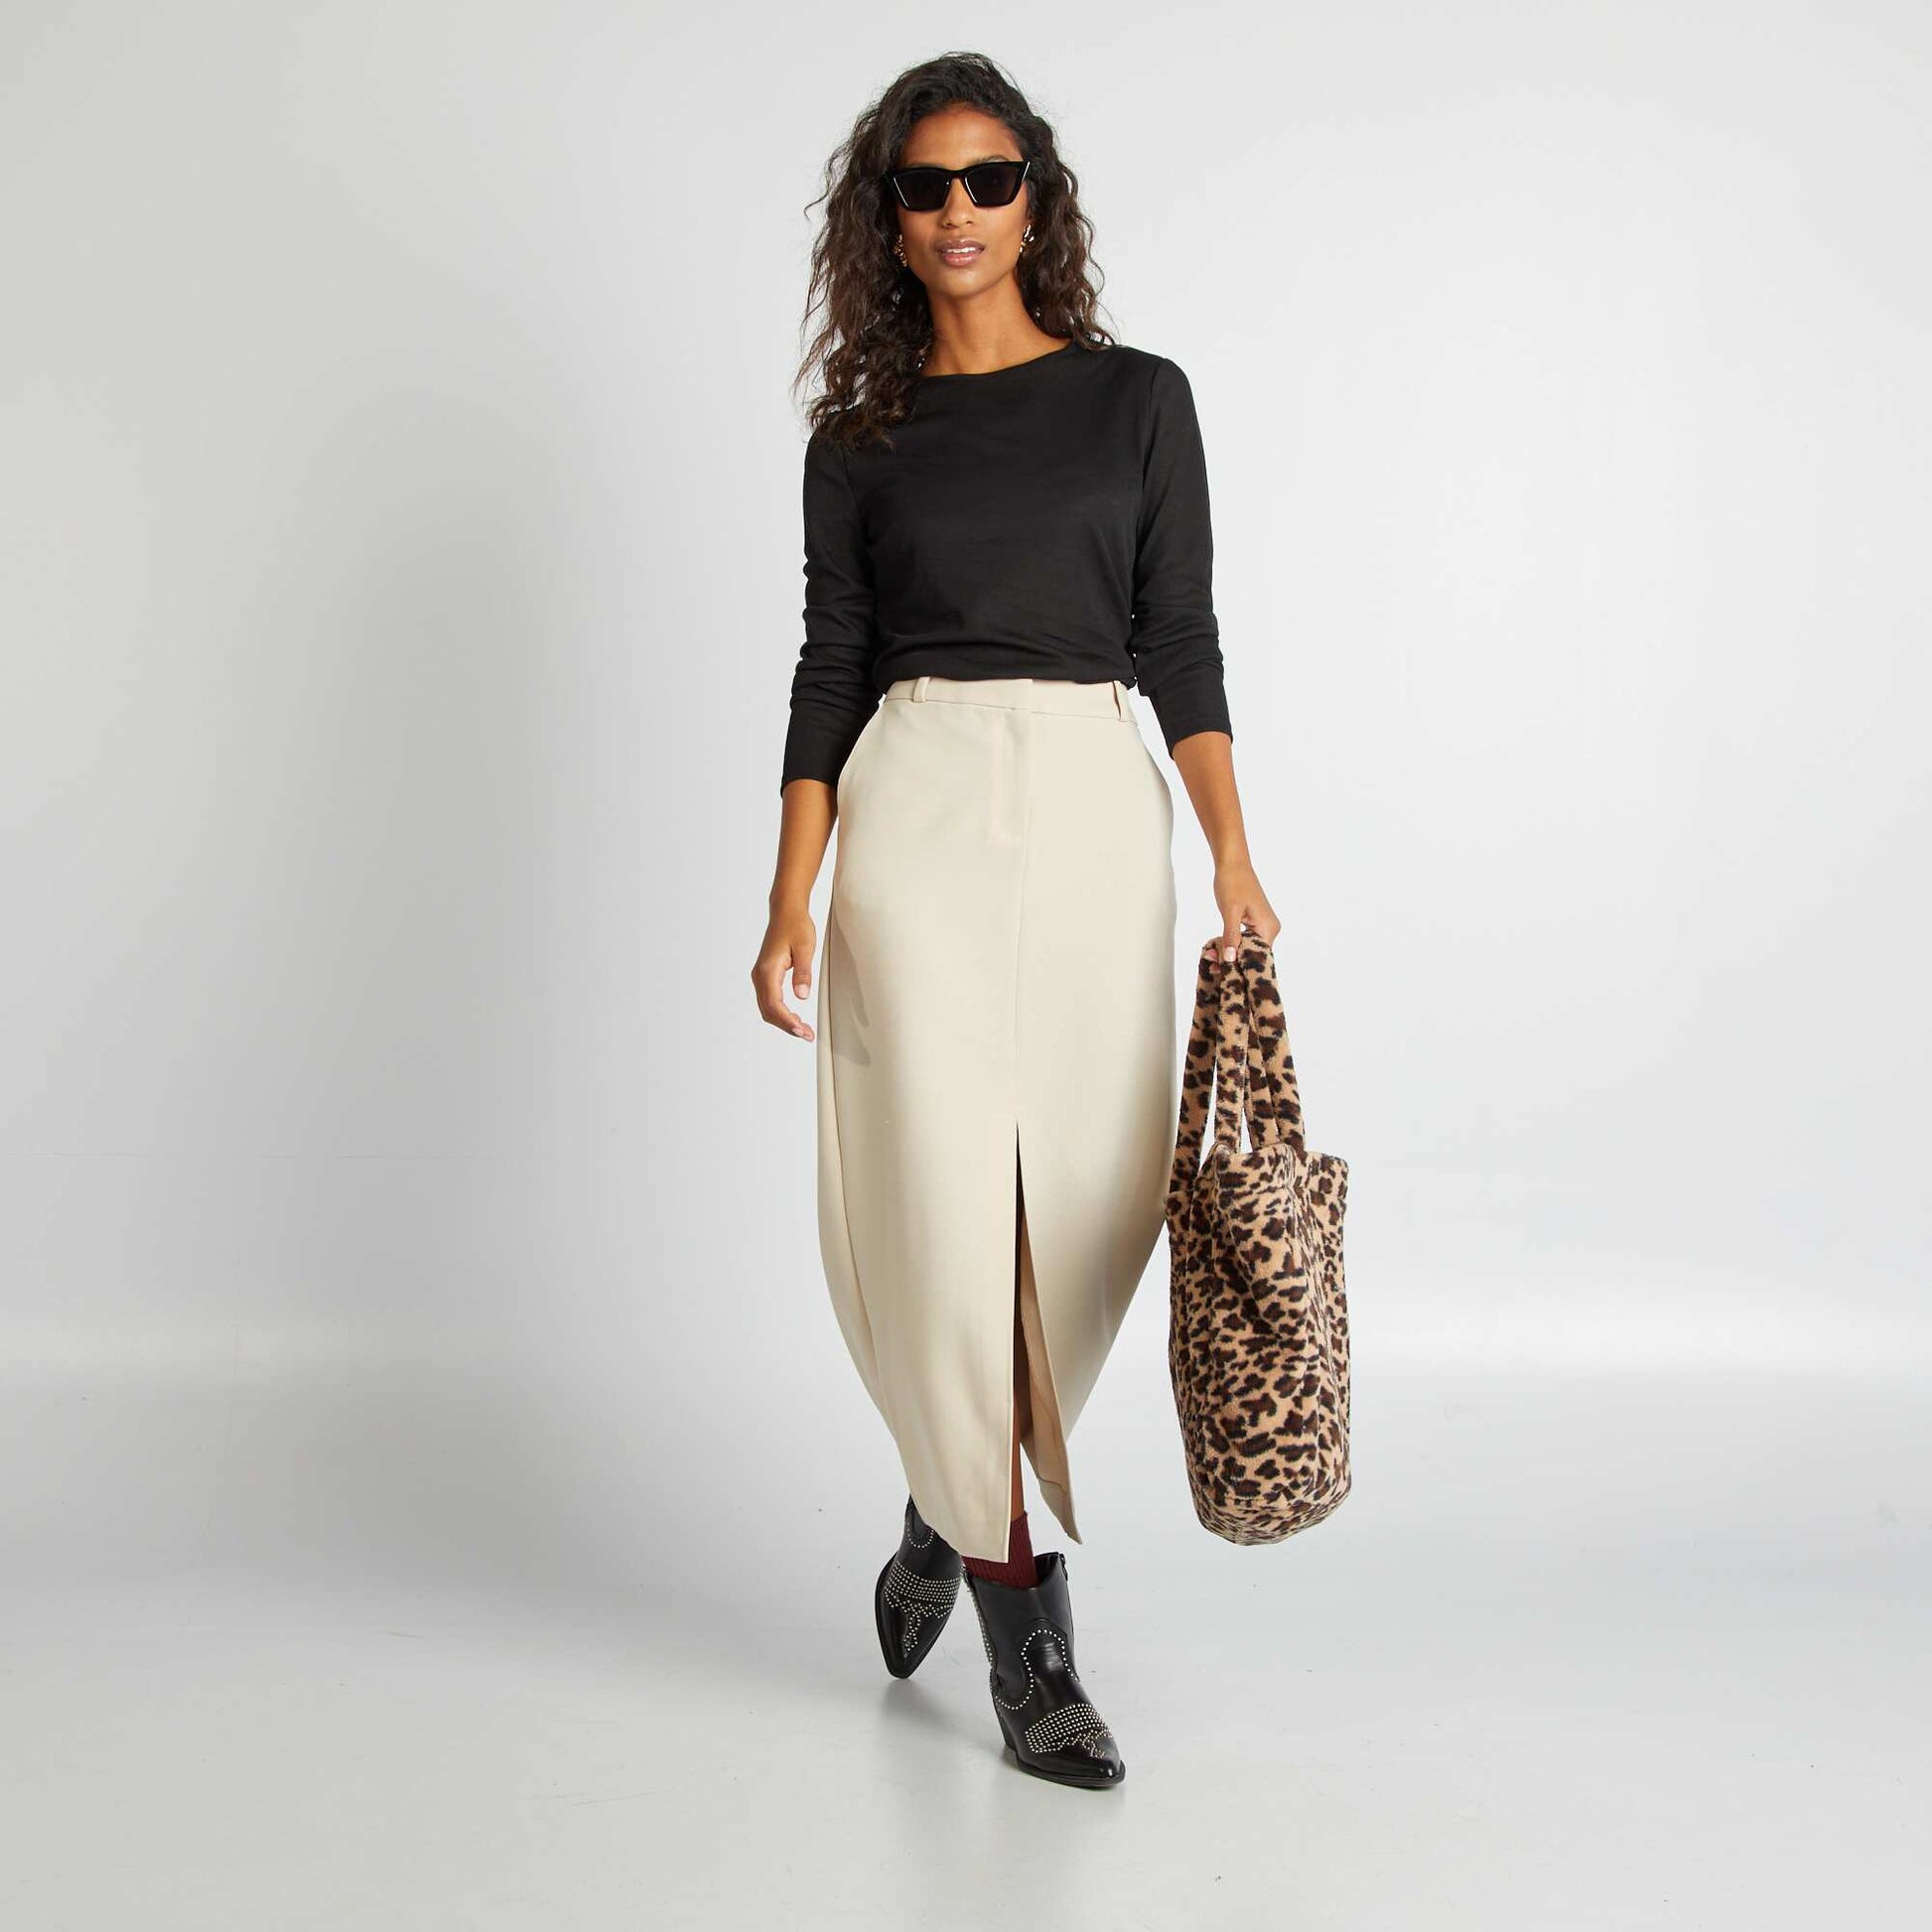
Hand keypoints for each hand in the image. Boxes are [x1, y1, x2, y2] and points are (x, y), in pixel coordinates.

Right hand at [752, 906, 817, 1040]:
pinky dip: (780, 1013)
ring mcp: (760, 976)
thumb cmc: (796, 926)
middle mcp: (760, 975)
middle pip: (768, 1011)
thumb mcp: (805, 948)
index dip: (787, 1021)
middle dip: (787, 1026)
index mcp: (768, 970)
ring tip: (804, 1030)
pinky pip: (769, 1000)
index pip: (774, 1004)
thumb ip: (803, 973)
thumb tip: (802, 997)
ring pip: (767, 1008)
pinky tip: (795, 1017)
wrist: (786, 911)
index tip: (802, 1031)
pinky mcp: (765, 975)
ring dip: (784, 1021)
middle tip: (807, 1035)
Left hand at [1206, 859, 1279, 964]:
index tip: (1221, 971)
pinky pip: (1244, 940)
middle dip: (1232, 960)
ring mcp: (1262, 926)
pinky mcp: (1253, 923)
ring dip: (1229, 953)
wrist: (1232, 863)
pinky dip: (1230, 944)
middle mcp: (1269, 929)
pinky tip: (1216, 948)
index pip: (1257, 957)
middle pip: (1252, 954)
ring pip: (1246, 948)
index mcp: (1268, 928)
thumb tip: (1230, 959)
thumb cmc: (1232, 883)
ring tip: (1210, 956)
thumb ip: (1231, 936)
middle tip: (1211, 964)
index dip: (1240, 966)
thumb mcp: (1230, 911)